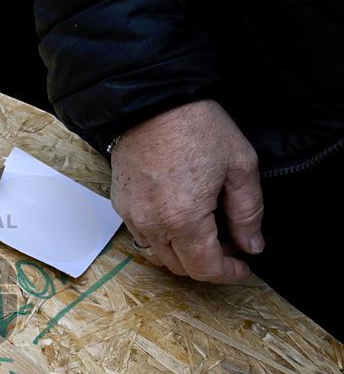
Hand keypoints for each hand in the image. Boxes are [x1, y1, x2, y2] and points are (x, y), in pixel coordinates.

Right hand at [110, 100, 263, 282]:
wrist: (151, 101)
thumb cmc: (196, 127)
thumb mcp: (240, 165)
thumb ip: (248, 212)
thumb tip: (252, 244)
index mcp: (184, 219)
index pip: (205, 268)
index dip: (228, 273)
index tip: (244, 267)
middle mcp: (153, 224)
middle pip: (181, 267)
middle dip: (208, 263)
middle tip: (231, 243)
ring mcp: (132, 216)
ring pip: (160, 254)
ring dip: (184, 252)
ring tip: (206, 229)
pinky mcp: (121, 205)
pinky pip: (143, 234)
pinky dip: (164, 236)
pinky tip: (179, 214)